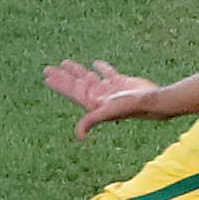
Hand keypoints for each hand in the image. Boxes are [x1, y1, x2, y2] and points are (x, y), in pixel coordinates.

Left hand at [41, 58, 160, 135]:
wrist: (152, 102)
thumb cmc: (129, 108)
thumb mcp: (106, 112)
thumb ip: (90, 121)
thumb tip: (79, 136)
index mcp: (92, 102)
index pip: (71, 91)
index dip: (58, 84)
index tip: (46, 76)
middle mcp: (99, 96)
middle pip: (76, 83)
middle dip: (62, 76)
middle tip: (48, 68)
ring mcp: (109, 89)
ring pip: (89, 76)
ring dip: (77, 70)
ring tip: (65, 62)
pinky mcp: (121, 82)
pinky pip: (107, 72)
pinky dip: (101, 67)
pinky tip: (95, 63)